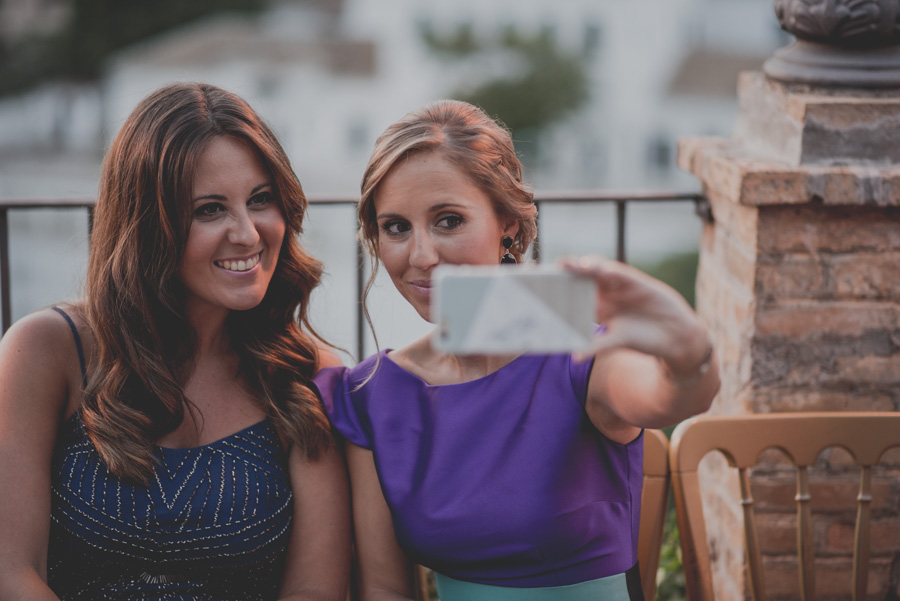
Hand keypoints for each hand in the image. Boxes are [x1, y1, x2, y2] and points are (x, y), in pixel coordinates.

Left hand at [562, 256, 710, 376]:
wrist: (676, 336)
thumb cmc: (643, 339)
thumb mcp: (616, 342)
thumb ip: (596, 346)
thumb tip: (575, 357)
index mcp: (598, 306)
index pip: (574, 293)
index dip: (560, 287)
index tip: (541, 286)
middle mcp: (606, 292)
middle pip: (582, 277)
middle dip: (567, 271)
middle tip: (551, 268)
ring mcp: (621, 285)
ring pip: (598, 271)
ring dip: (584, 266)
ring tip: (568, 264)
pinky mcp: (637, 282)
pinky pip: (620, 273)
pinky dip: (609, 270)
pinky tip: (597, 268)